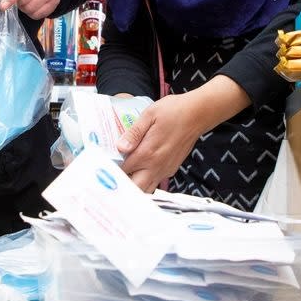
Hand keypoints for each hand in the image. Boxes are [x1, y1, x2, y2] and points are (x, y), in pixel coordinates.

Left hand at [116, 76, 249, 193]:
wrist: (198, 114)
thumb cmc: (173, 111)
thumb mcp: (150, 115)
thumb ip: (134, 133)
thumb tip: (119, 147)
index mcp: (147, 153)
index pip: (123, 171)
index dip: (111, 170)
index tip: (102, 167)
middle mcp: (156, 166)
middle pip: (135, 189)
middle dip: (122, 185)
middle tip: (112, 174)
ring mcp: (165, 169)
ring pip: (146, 189)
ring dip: (134, 185)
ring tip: (124, 174)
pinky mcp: (171, 169)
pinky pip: (155, 181)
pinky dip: (145, 180)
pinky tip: (139, 168)